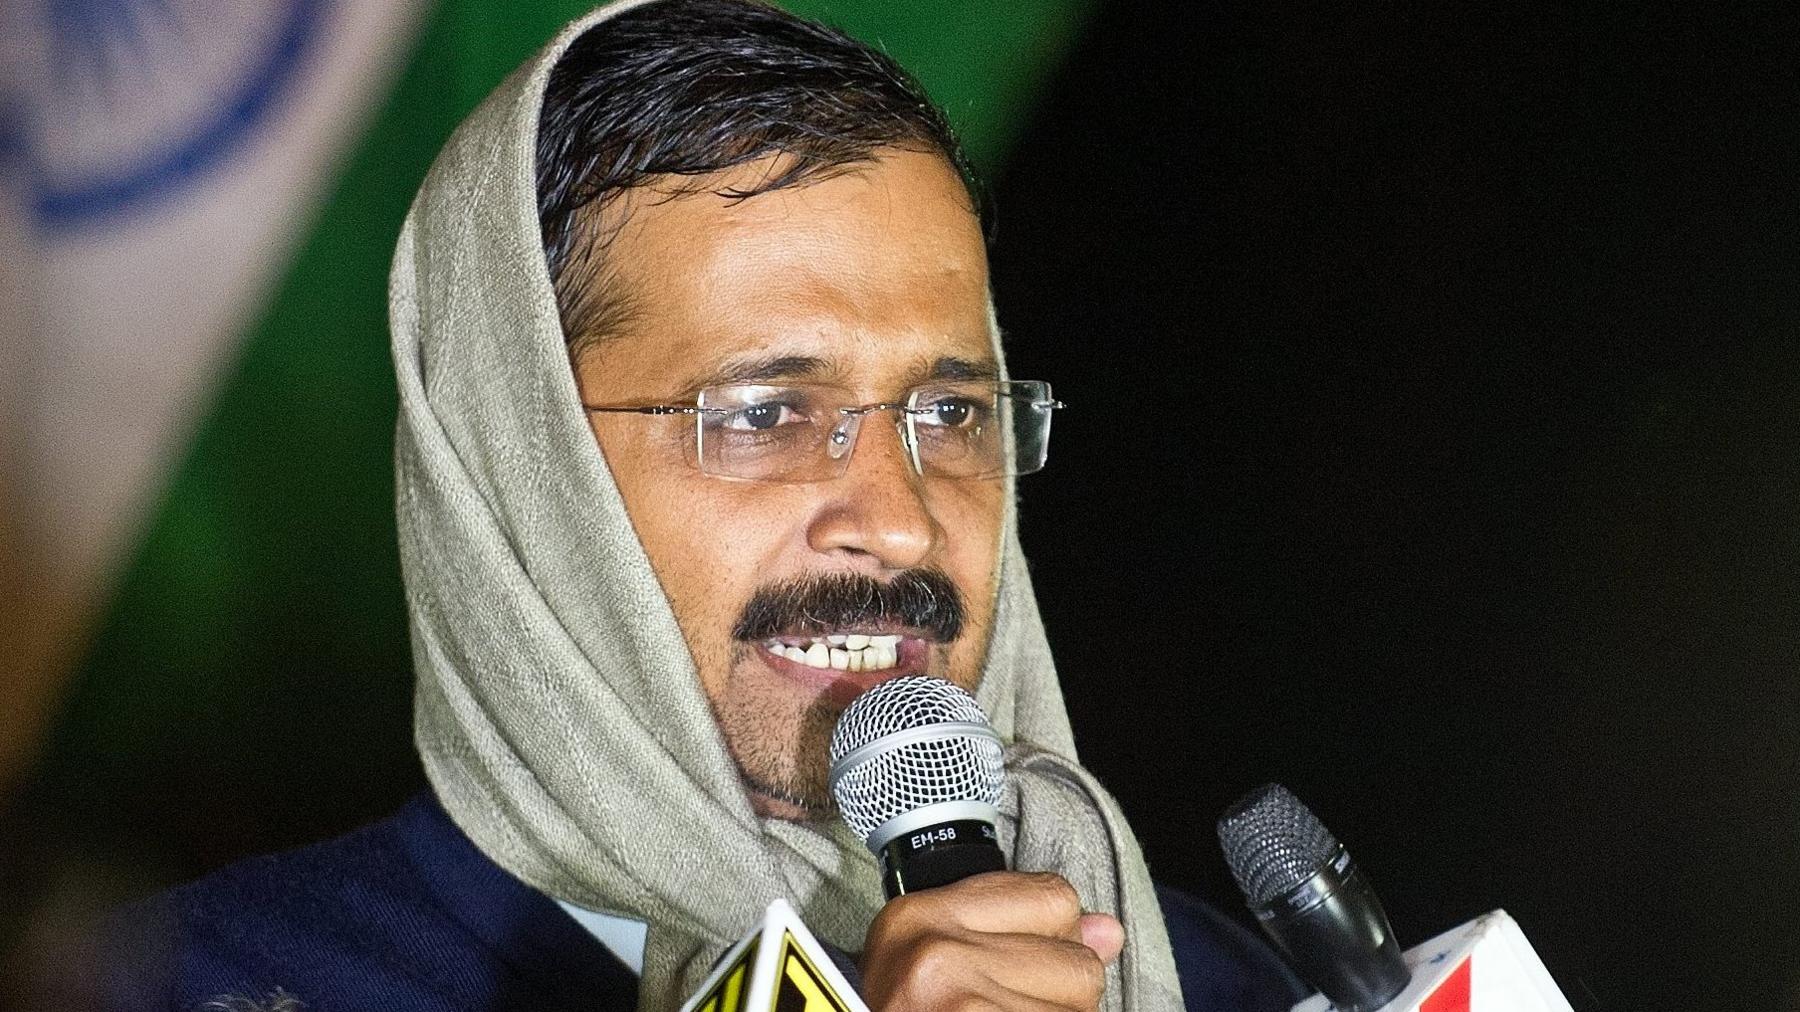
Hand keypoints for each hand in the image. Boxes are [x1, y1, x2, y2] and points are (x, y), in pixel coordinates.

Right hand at [859, 871, 1125, 1010]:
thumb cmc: (898, 1010)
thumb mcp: (936, 961)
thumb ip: (1028, 933)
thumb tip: (1109, 931)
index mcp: (919, 918)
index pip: (1055, 898)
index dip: (1054, 940)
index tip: (1021, 968)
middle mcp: (937, 957)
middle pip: (1080, 965)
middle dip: (1058, 997)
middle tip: (1000, 1008)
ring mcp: (960, 1005)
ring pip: (1081, 1010)